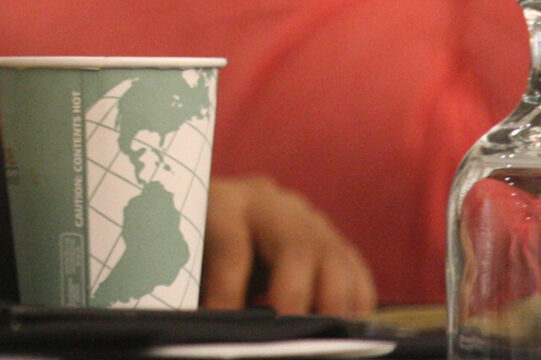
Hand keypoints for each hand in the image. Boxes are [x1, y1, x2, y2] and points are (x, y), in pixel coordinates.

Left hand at [200, 176, 375, 316]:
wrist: (210, 215)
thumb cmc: (194, 245)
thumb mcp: (185, 258)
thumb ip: (192, 285)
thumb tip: (204, 325)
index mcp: (222, 202)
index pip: (232, 247)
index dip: (228, 292)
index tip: (223, 323)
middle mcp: (269, 203)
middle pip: (296, 244)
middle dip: (296, 295)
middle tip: (291, 333)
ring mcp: (305, 216)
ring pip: (333, 255)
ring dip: (335, 302)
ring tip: (328, 337)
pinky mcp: (329, 235)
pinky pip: (353, 265)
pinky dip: (356, 299)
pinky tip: (349, 325)